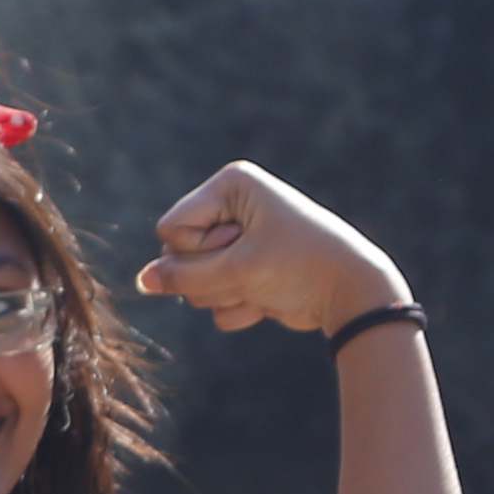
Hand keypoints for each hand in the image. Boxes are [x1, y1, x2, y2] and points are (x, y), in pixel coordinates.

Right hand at [133, 163, 408, 339]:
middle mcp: (229, 208)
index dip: (200, 250)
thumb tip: (142, 281)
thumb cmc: (300, 266)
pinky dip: (240, 307)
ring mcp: (234, 243)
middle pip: (177, 257)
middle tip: (258, 267)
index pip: (170, 229)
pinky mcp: (241, 272)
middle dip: (213, 275)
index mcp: (229, 186)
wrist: (350, 292)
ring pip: (193, 285)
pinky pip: (213, 301)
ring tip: (266, 282)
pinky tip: (271, 298)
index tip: (246, 244)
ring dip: (227, 294)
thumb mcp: (238, 270)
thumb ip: (183, 277)